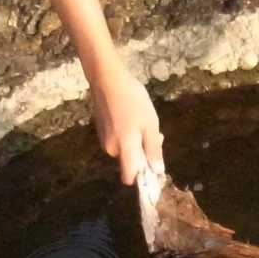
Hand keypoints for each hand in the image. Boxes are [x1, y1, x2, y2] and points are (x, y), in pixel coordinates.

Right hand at [90, 66, 162, 184]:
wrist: (107, 79)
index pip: (129, 178)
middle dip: (143, 154)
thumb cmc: (133, 101)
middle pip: (130, 162)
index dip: (143, 178)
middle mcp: (111, 149)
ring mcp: (103, 140)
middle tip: (155, 133)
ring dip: (136, 142)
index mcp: (124, 150)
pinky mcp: (101, 130)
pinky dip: (127, 135)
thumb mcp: (150, 125)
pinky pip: (118, 140)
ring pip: (125, 150)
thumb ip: (154, 150)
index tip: (155, 169)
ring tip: (142, 120)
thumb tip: (157, 171)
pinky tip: (131, 116)